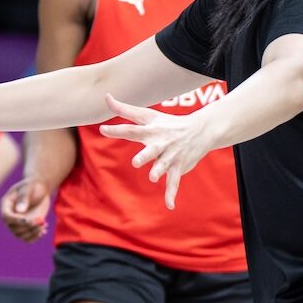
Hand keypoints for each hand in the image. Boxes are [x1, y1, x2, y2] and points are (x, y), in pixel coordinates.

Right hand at [0, 178, 50, 242]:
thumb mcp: (29, 188)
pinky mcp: (25, 227)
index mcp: (6, 205)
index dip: (15, 221)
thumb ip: (24, 198)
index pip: (6, 217)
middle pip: (13, 228)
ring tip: (43, 224)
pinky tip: (44, 229)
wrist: (40, 189)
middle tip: (41, 221)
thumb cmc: (33, 185)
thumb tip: (19, 211)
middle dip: (28, 227)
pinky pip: (27, 238)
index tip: (28, 220)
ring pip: (20, 235)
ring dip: (32, 233)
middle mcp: (9, 216)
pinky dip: (35, 237)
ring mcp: (17, 223)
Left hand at [98, 95, 213, 209]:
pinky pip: (174, 182)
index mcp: (151, 131)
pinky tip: (170, 205)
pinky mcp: (178, 167)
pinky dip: (172, 194)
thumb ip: (124, 109)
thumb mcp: (147, 114)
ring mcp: (170, 156)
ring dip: (159, 171)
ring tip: (153, 177)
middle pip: (151, 150)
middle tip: (136, 162)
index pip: (131, 130)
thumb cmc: (167, 123)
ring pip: (164, 166)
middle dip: (145, 156)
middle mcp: (161, 143)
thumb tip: (106, 96)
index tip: (103, 130)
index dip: (117, 130)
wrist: (200, 131)